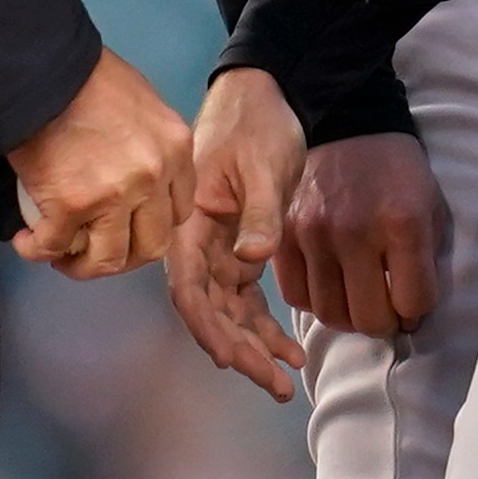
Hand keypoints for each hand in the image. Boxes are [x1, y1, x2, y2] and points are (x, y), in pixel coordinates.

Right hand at [7, 50, 191, 277]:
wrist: (43, 69)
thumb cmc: (86, 77)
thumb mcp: (144, 105)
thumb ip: (150, 144)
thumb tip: (135, 172)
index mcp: (175, 150)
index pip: (179, 211)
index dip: (151, 225)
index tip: (128, 226)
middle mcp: (154, 178)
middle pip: (152, 246)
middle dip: (124, 257)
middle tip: (96, 249)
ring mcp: (114, 196)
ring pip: (110, 260)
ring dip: (83, 266)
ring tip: (60, 255)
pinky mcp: (70, 206)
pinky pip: (55, 247)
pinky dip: (38, 251)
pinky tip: (27, 243)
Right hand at [164, 69, 311, 398]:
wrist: (266, 95)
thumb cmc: (257, 125)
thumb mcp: (262, 165)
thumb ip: (257, 213)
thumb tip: (251, 258)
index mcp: (189, 224)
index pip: (189, 288)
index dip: (207, 327)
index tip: (230, 357)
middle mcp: (196, 245)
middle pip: (210, 311)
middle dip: (239, 351)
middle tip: (274, 382)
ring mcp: (216, 252)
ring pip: (229, 313)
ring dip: (253, 347)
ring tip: (285, 378)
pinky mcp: (237, 251)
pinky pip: (245, 299)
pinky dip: (263, 325)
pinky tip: (289, 349)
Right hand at [278, 132, 450, 338]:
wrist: (349, 125)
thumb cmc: (397, 171)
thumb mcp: (431, 205)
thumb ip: (427, 261)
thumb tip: (412, 315)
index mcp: (401, 223)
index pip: (412, 302)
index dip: (417, 311)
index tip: (413, 304)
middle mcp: (355, 233)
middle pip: (368, 318)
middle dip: (384, 323)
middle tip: (387, 311)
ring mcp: (314, 235)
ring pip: (330, 314)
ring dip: (349, 318)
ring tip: (359, 302)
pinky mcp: (285, 234)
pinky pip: (295, 295)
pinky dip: (315, 302)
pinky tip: (331, 288)